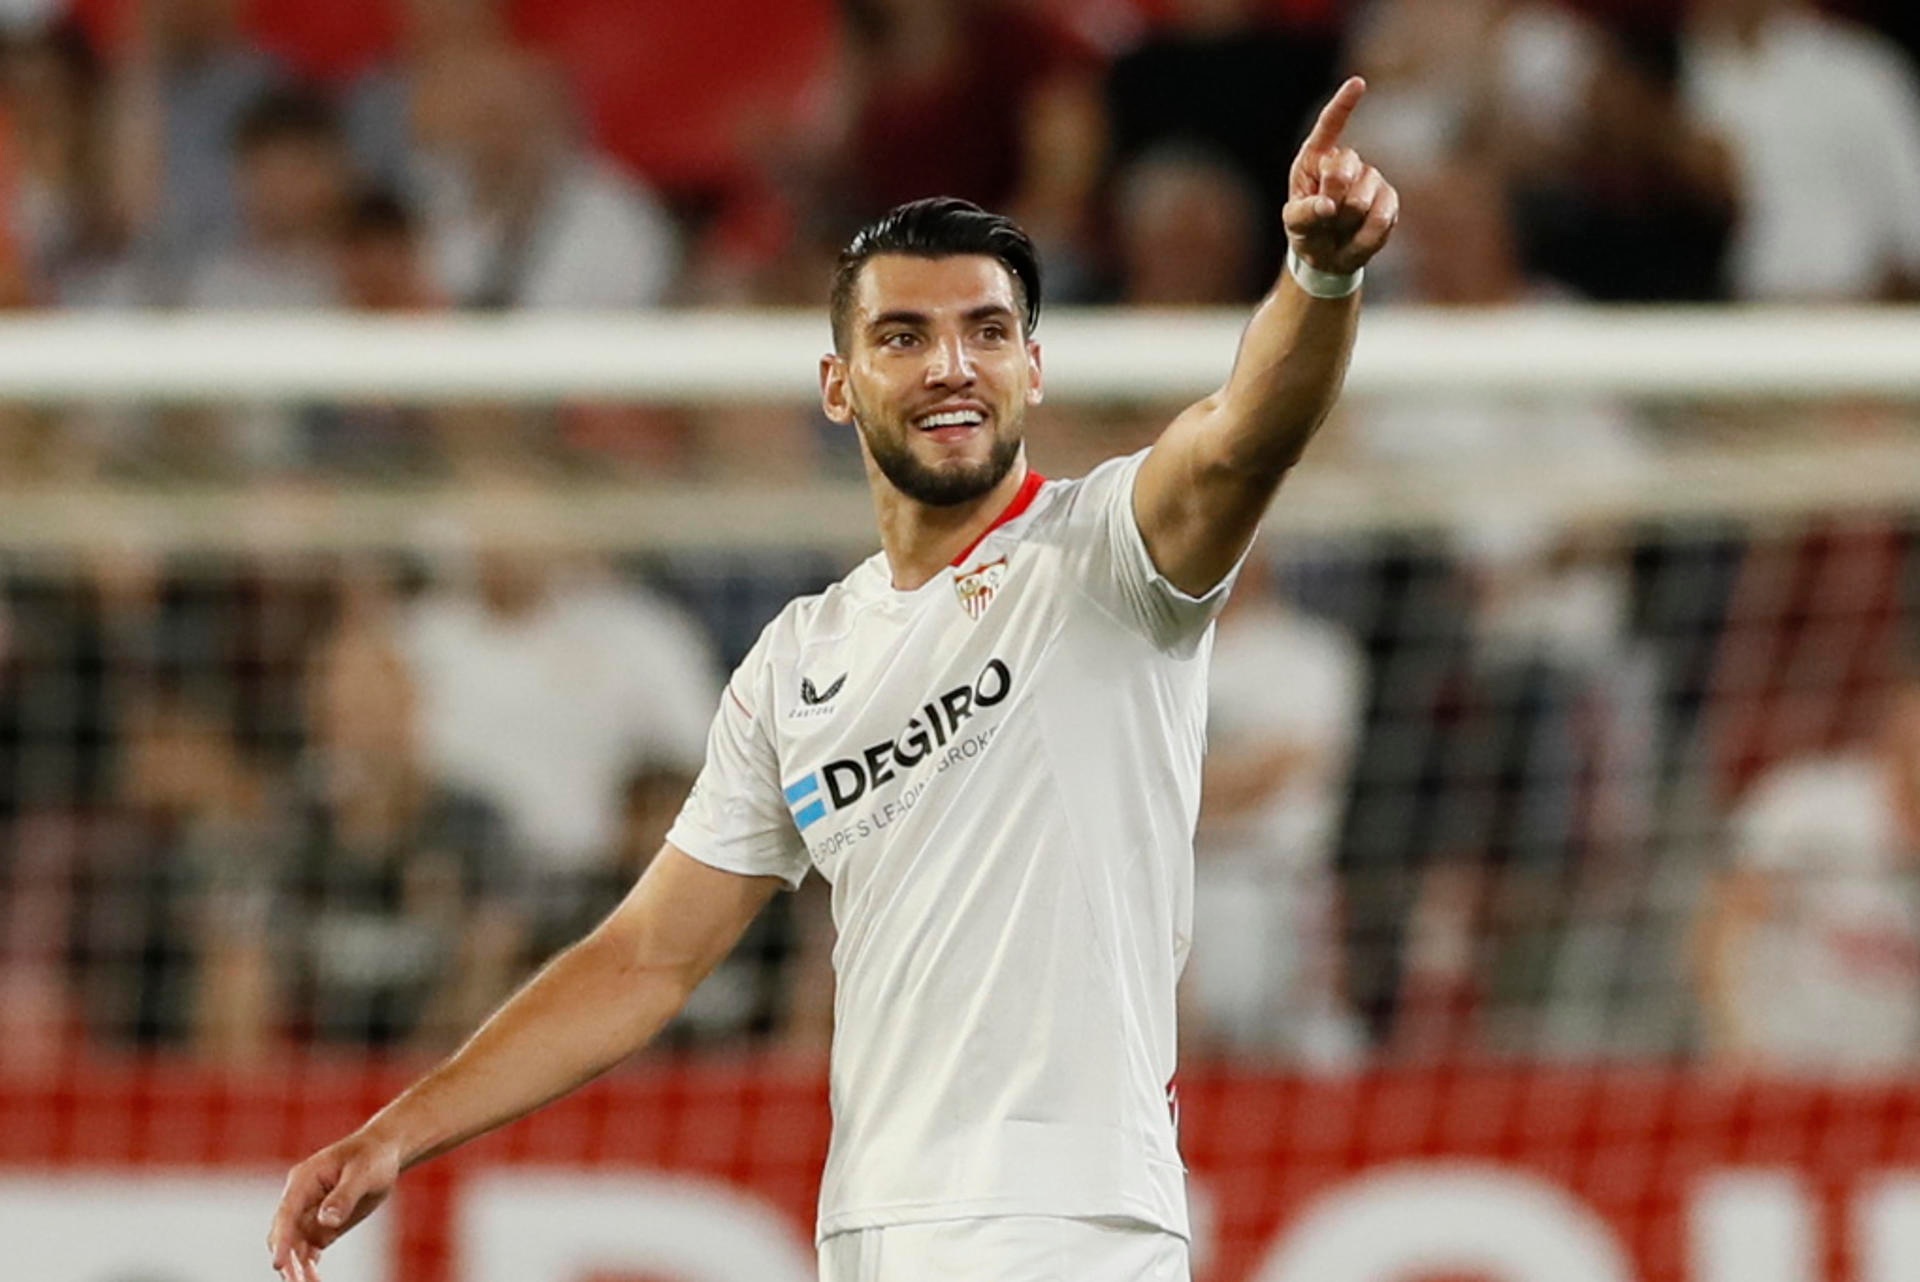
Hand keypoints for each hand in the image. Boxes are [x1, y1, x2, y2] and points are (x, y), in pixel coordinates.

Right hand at [266, 1130, 401, 1281]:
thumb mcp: (363, 1172)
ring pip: (294, 1246)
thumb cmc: (372, 1157)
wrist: (383, 1154)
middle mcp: (300, 1198)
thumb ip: (344, 1195)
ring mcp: (308, 1214)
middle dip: (288, 1260)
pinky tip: (314, 1280)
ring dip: (298, 1267)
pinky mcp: (320, 1226)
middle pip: (285, 1234)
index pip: (287, 1213)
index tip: (278, 1264)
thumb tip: (325, 1219)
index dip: (281, 1240)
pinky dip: (309, 1266)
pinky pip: (308, 1250)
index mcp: (304, 1179)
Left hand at [1283, 77, 1399, 276]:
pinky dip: (1365, 237)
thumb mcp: (1294, 224)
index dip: (1343, 104)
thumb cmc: (1306, 231)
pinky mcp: (1389, 199)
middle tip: (1325, 217)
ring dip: (1347, 223)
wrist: (1328, 256)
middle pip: (1344, 169)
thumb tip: (1327, 207)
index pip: (1330, 126)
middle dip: (1332, 198)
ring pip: (1362, 199)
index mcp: (1316, 159)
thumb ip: (1304, 213)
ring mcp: (1370, 179)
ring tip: (1338, 230)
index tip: (1357, 83)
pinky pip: (1382, 218)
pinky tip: (1355, 239)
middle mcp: (1345, 162)